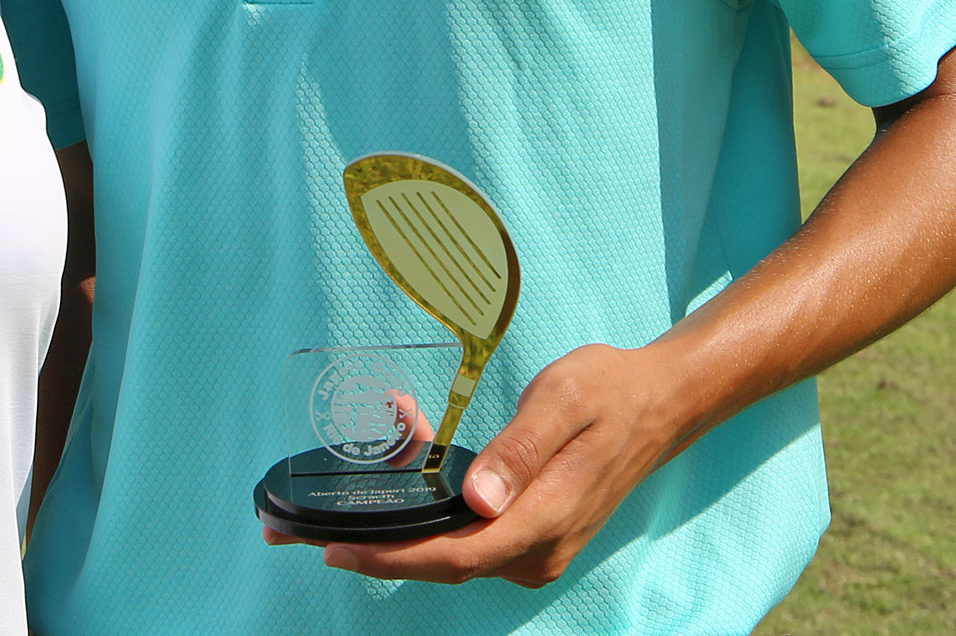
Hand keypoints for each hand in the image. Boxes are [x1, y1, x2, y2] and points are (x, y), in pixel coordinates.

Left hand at [262, 341, 684, 588]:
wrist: (657, 405)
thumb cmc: (609, 393)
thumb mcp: (564, 401)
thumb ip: (520, 450)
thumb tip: (477, 500)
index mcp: (546, 521)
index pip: (454, 557)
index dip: (392, 559)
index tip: (335, 551)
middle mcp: (537, 549)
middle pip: (441, 563)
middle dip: (373, 547)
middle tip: (299, 532)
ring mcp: (533, 548)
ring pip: (449, 548)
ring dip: (402, 516)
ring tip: (365, 453)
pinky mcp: (527, 536)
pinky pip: (466, 533)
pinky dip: (431, 505)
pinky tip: (413, 449)